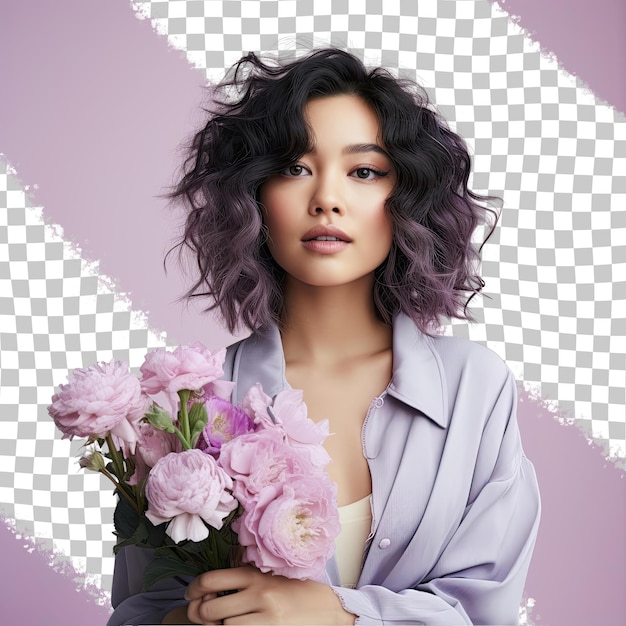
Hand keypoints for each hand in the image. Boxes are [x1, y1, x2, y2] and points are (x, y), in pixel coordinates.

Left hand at [184, 565, 355, 624]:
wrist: (327, 608)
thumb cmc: (296, 590)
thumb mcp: (270, 575)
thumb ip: (244, 577)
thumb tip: (209, 587)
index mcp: (255, 574)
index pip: (211, 579)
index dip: (194, 589)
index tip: (191, 594)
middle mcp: (258, 593)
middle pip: (209, 607)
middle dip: (199, 614)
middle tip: (202, 615)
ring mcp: (264, 616)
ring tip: (224, 622)